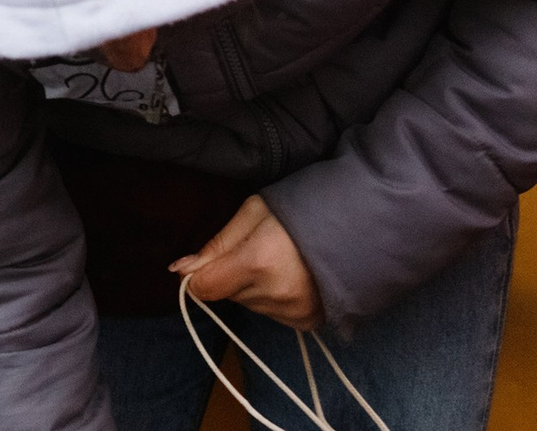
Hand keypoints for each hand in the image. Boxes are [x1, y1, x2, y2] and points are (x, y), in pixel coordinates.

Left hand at [174, 195, 319, 330]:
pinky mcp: (307, 322)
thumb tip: (179, 271)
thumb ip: (215, 245)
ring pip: (248, 304)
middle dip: (231, 274)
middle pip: (227, 293)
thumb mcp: (252, 213)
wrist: (356, 230)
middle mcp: (275, 293)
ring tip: (279, 262)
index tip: (201, 263)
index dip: (197, 275)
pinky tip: (291, 278)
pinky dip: (273, 298)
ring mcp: (294, 312)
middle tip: (257, 250)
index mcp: (257, 261)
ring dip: (252, 287)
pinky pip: (271, 314)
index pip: (205, 287)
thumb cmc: (300, 213)